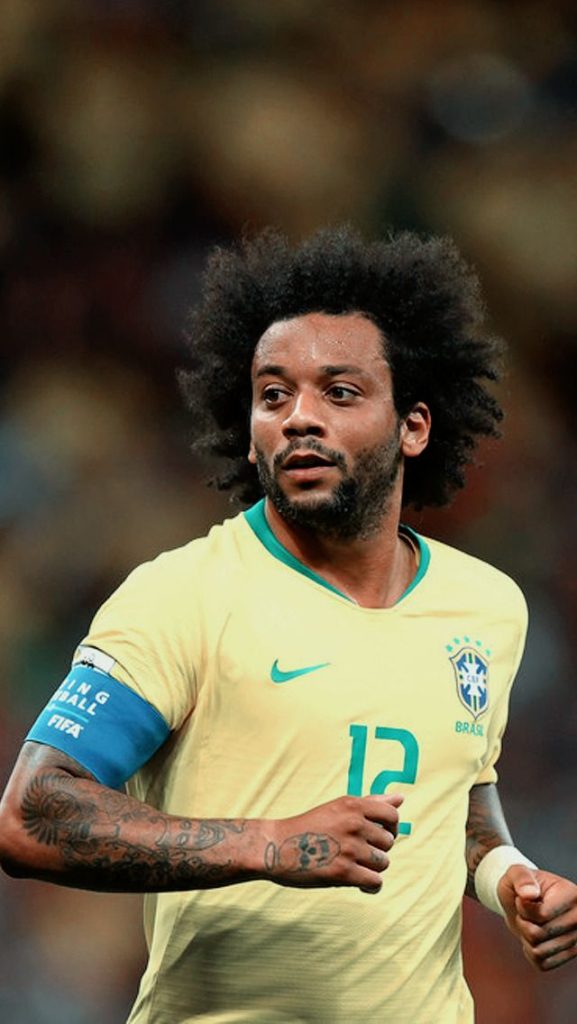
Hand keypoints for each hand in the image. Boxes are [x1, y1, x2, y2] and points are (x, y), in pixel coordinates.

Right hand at [264, 794, 403, 894]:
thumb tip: (401, 797)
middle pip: (389, 842)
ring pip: (383, 863)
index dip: (390, 826)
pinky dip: (369, 886)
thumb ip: (370, 803)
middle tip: (357, 852)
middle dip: (377, 850)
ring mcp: (350, 848)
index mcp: (352, 805)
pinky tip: (358, 883)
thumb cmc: (308, 827)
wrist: (275, 846)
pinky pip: (375, 882)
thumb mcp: (338, 808)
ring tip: (355, 866)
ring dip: (372, 868)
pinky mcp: (344, 872)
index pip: (392, 814)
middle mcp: (354, 824)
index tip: (378, 834)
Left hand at [498, 865, 576, 970]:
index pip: (541, 915)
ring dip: (526, 937)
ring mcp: (576, 940)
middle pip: (538, 934)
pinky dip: (530, 952)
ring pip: (539, 951)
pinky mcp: (569, 955)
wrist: (524, 903)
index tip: (523, 897)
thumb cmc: (521, 886)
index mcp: (573, 896)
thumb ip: (521, 878)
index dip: (523, 908)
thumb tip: (529, 894)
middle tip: (525, 912)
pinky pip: (541, 963)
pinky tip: (534, 937)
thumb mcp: (516, 873)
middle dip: (523, 923)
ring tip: (531, 923)